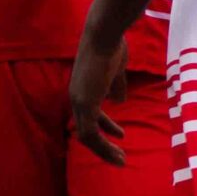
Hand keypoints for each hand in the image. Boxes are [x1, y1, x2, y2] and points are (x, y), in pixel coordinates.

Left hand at [69, 34, 129, 165]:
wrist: (105, 35)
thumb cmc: (112, 46)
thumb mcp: (116, 70)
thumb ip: (116, 86)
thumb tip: (119, 101)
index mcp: (82, 90)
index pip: (90, 116)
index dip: (105, 127)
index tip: (120, 135)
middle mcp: (76, 98)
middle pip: (86, 131)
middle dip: (103, 146)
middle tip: (119, 157)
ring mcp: (79, 102)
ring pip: (87, 137)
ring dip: (104, 150)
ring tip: (120, 160)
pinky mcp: (86, 104)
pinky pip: (91, 133)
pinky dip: (103, 145)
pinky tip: (118, 148)